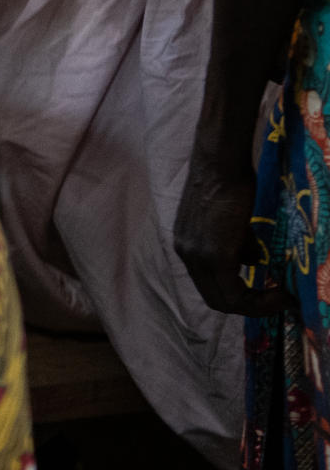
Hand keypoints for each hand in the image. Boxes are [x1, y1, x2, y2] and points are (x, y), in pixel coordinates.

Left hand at [174, 157, 282, 316]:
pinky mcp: (214, 256)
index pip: (209, 285)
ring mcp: (197, 257)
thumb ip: (239, 243)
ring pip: (224, 300)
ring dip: (257, 305)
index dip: (238, 295)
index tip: (267, 293)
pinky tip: (280, 294)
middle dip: (250, 306)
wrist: (221, 163)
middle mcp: (186, 255)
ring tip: (282, 298)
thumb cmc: (230, 181)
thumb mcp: (231, 219)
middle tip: (279, 301)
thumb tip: (254, 261)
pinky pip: (234, 294)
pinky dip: (258, 301)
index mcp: (187, 246)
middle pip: (214, 299)